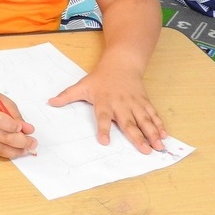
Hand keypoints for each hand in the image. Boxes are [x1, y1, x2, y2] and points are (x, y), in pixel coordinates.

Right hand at [0, 82, 36, 158]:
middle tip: (32, 143)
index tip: (22, 128)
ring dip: (14, 151)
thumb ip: (15, 115)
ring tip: (25, 150)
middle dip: (21, 142)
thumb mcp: (1, 101)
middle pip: (1, 137)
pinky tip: (12, 150)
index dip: (12, 126)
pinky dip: (4, 152)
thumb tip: (29, 130)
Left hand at [48, 66, 166, 153]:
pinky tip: (164, 135)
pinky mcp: (144, 102)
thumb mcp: (82, 86)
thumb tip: (50, 102)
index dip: (103, 129)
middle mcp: (121, 105)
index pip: (103, 118)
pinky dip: (159, 125)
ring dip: (152, 134)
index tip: (104, 141)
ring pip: (145, 120)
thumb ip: (67, 96)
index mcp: (104, 102)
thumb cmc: (100, 78)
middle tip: (144, 151)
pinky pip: (153, 114)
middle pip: (129, 123)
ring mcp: (134, 104)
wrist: (121, 64)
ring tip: (158, 147)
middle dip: (137, 137)